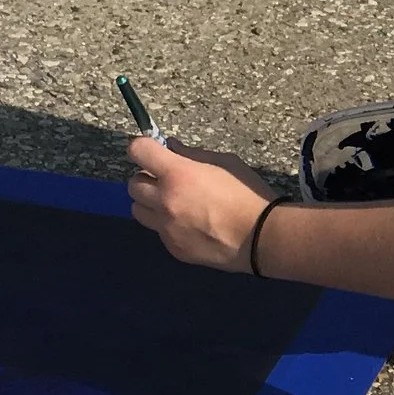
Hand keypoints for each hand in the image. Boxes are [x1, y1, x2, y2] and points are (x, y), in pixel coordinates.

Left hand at [126, 137, 279, 269]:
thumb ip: (192, 155)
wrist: (260, 237)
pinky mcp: (173, 248)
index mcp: (177, 174)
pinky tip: (189, 225)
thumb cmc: (247, 194)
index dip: (142, 148)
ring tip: (173, 203)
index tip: (151, 151)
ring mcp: (166, 227)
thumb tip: (170, 146)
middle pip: (133, 184)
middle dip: (146, 178)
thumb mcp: (224, 163)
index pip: (138, 151)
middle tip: (166, 180)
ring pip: (138, 210)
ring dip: (149, 203)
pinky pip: (158, 231)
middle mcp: (164, 200)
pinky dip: (167, 225)